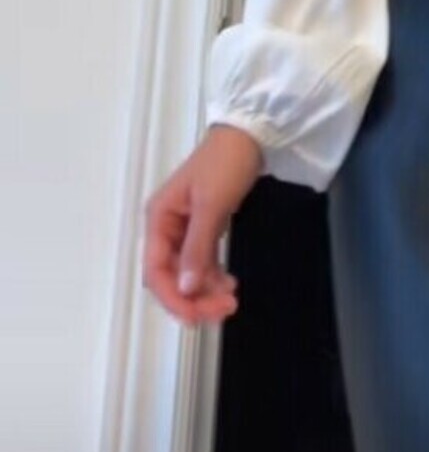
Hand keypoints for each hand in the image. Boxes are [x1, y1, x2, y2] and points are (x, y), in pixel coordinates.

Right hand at [142, 125, 264, 327]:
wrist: (250, 135)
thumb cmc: (226, 163)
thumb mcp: (212, 205)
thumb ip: (197, 248)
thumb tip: (186, 288)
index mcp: (159, 218)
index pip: (156, 271)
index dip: (172, 298)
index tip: (195, 316)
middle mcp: (166, 226)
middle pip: (170, 275)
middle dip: (192, 297)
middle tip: (223, 310)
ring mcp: (184, 227)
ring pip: (187, 271)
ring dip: (204, 290)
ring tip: (230, 301)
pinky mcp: (203, 226)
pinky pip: (201, 260)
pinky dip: (212, 275)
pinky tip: (228, 285)